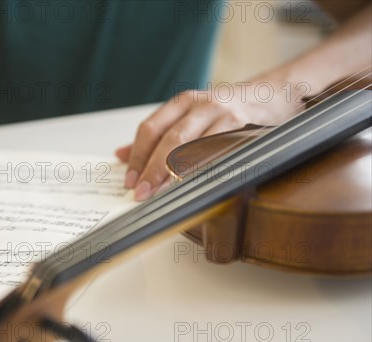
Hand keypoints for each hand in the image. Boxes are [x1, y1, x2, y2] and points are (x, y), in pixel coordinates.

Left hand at [116, 85, 298, 200]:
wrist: (273, 95)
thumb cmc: (225, 110)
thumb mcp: (188, 116)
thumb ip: (156, 135)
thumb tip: (121, 155)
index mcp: (182, 103)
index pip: (151, 129)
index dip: (137, 157)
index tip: (129, 181)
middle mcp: (201, 105)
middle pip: (170, 139)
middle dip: (153, 169)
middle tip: (141, 192)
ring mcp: (225, 117)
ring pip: (195, 148)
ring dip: (175, 175)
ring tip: (161, 194)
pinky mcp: (246, 130)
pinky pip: (220, 155)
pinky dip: (204, 173)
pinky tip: (193, 187)